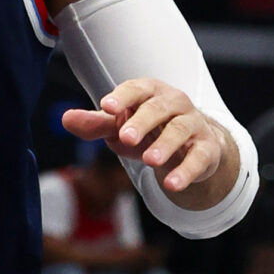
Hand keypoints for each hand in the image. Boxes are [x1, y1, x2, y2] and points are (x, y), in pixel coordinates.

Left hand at [63, 77, 232, 195]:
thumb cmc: (149, 129)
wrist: (192, 144)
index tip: (107, 107)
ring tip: (148, 161)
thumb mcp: (122, 126)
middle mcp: (174, 102)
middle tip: (125, 137)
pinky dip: (186, 171)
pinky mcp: (207, 148)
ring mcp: (193, 124)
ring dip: (164, 145)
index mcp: (150, 91)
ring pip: (179, 131)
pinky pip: (198, 158)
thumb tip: (66, 119)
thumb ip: (97, 123)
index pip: (136, 89)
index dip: (122, 97)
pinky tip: (172, 184)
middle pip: (157, 109)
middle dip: (141, 122)